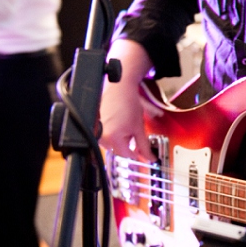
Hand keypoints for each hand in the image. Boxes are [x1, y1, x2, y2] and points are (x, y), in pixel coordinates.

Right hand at [99, 39, 156, 161]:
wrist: (119, 87)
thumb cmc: (128, 103)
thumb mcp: (139, 128)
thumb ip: (144, 146)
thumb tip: (149, 158)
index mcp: (113, 138)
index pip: (127, 157)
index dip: (138, 156)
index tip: (145, 155)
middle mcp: (102, 137)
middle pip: (120, 151)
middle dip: (130, 145)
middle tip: (135, 132)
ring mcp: (98, 132)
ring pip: (114, 144)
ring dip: (123, 139)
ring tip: (127, 124)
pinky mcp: (95, 128)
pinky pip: (108, 137)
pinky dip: (116, 133)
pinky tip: (120, 123)